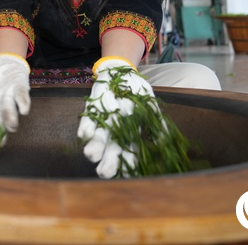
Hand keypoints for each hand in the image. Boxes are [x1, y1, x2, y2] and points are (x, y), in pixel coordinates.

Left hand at [77, 56, 154, 177]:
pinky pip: (88, 119)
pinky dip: (86, 126)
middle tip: (103, 173)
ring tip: (91, 155)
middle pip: (112, 148)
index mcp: (131, 132)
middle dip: (108, 161)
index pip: (130, 152)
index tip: (126, 176)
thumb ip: (157, 124)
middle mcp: (115, 130)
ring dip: (95, 146)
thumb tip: (163, 142)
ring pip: (98, 136)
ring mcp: (103, 120)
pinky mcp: (92, 108)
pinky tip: (83, 136)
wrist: (121, 72)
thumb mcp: (150, 106)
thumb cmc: (137, 92)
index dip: (128, 163)